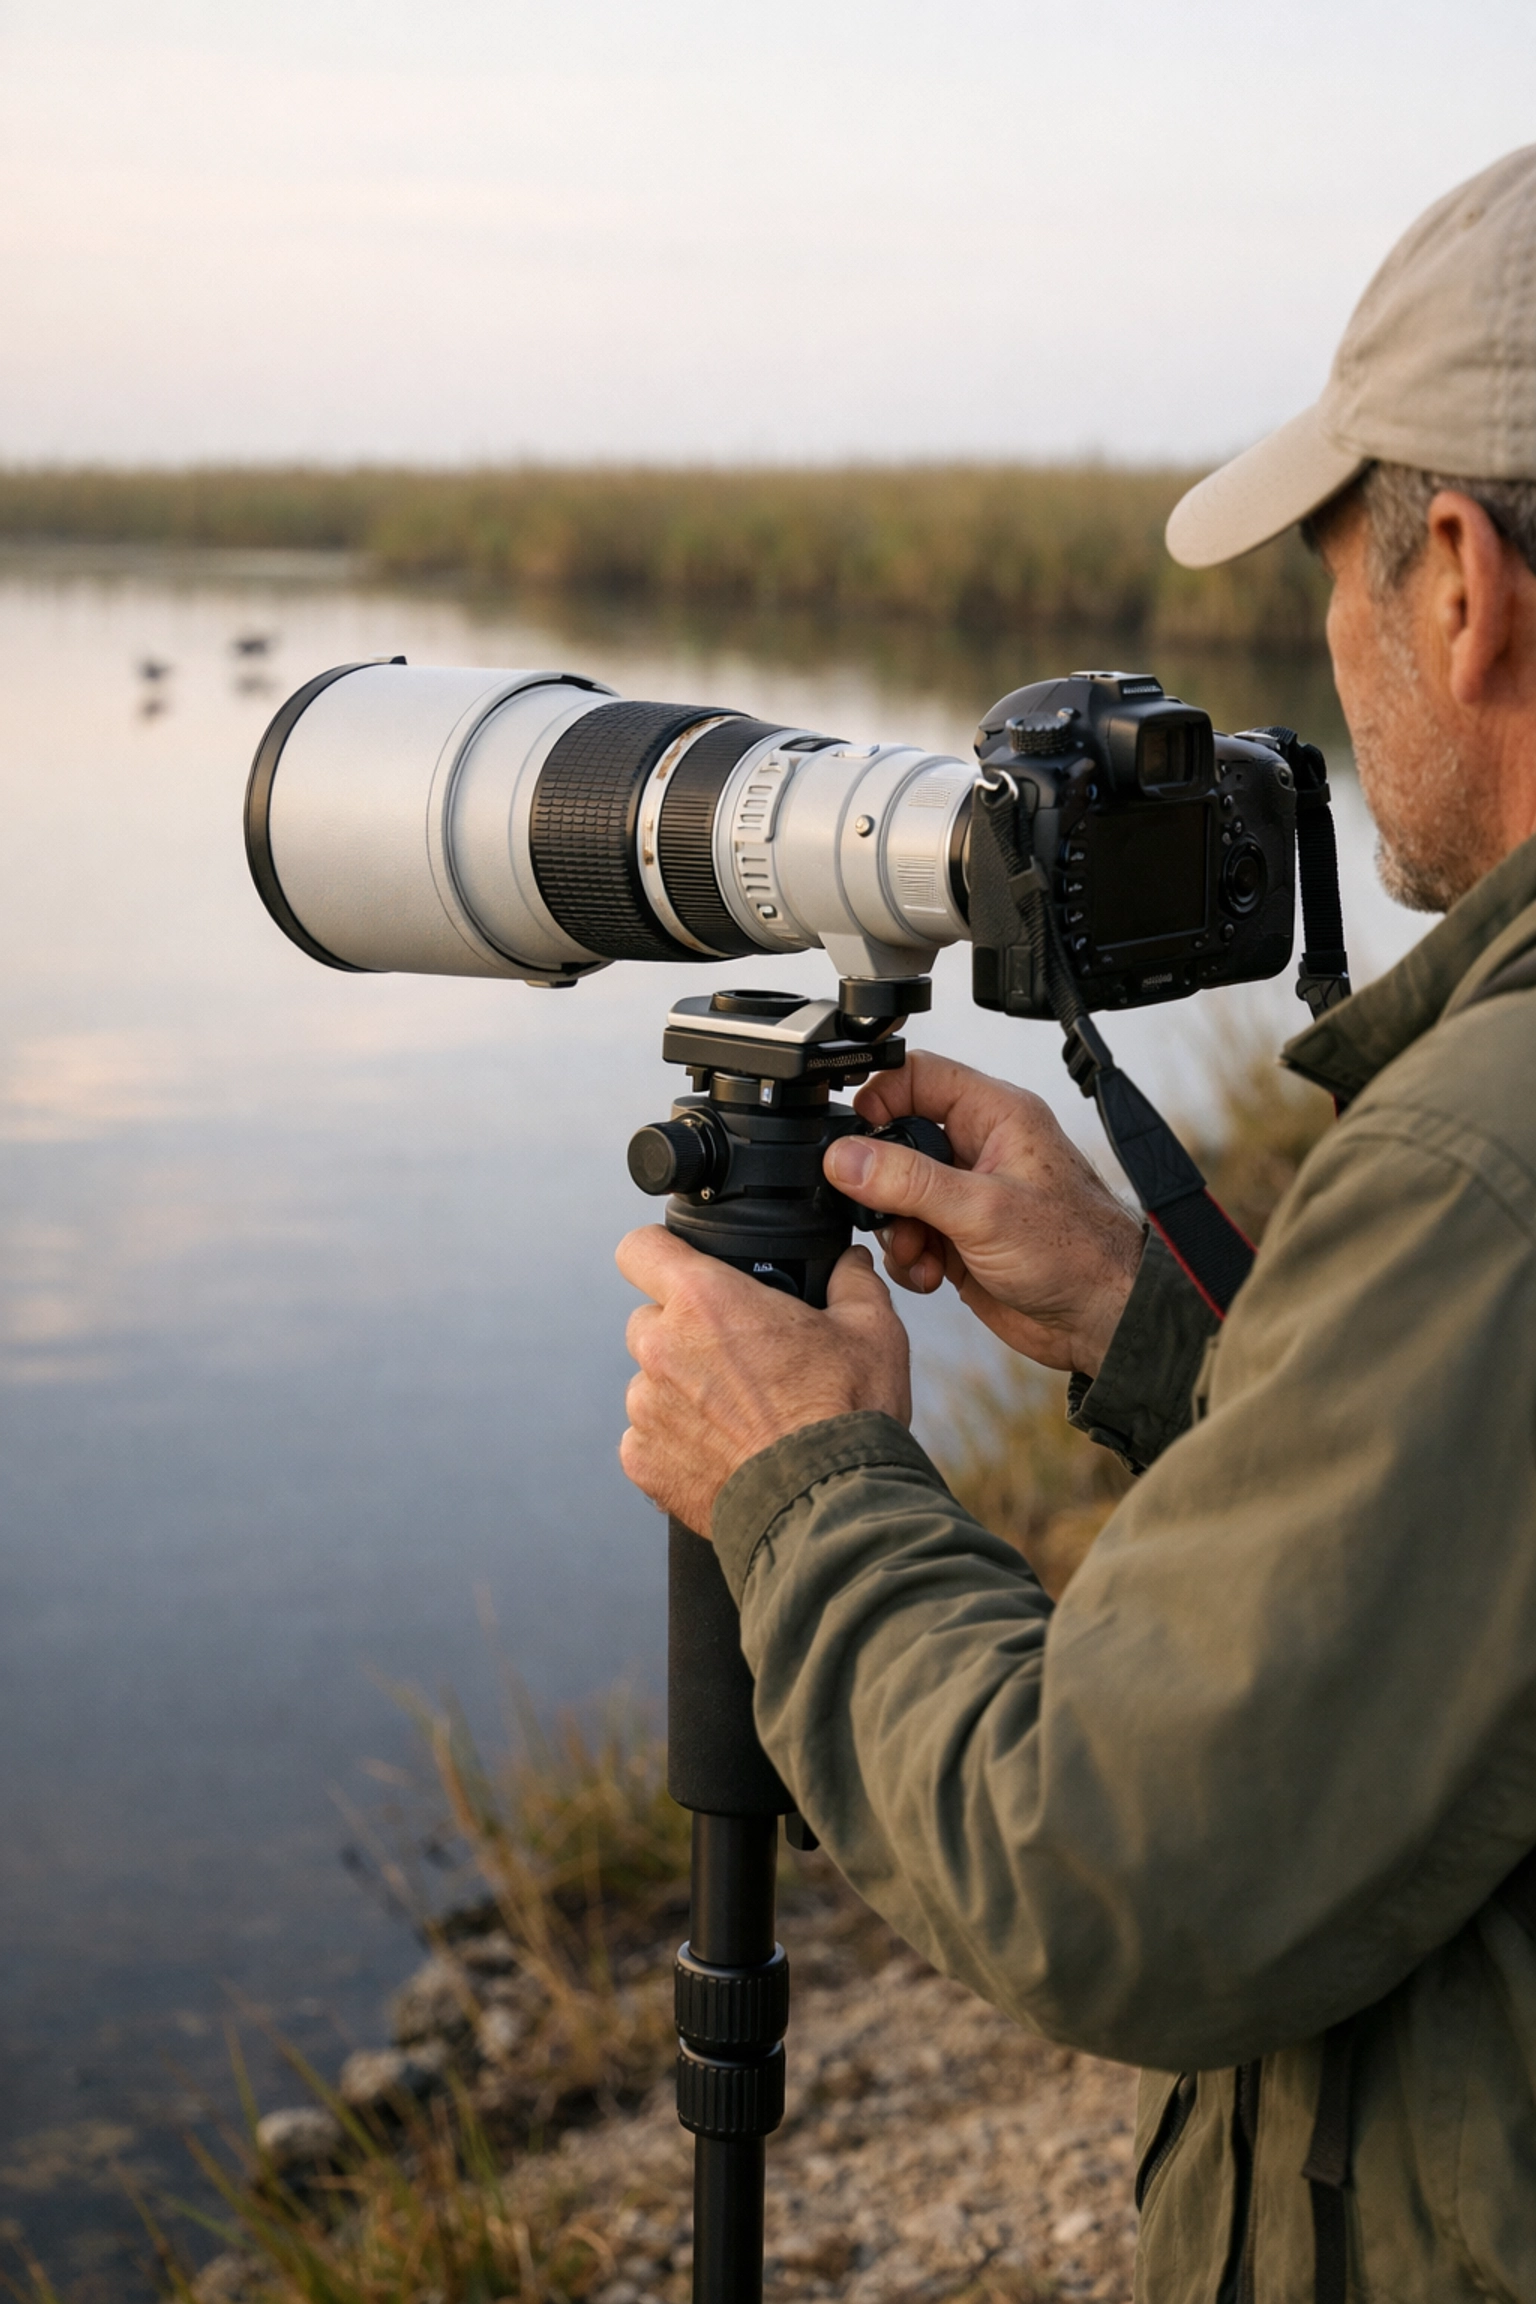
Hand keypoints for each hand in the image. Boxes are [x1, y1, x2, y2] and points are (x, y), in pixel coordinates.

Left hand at [616, 1227, 910, 1533]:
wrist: (828, 1505)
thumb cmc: (847, 1412)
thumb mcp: (871, 1330)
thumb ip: (852, 1281)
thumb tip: (850, 1262)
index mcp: (704, 1300)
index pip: (640, 1249)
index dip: (660, 1254)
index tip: (681, 1270)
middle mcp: (661, 1347)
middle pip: (649, 1320)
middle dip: (684, 1332)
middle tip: (736, 1358)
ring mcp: (646, 1407)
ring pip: (649, 1383)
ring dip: (681, 1391)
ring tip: (738, 1417)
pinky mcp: (643, 1461)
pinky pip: (648, 1438)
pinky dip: (676, 1444)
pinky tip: (724, 1454)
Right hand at [823, 1051, 1141, 1377]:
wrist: (1100, 1319)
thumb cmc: (1075, 1251)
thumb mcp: (982, 1210)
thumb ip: (908, 1181)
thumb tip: (845, 1157)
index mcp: (995, 1115)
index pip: (918, 1077)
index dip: (879, 1099)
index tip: (855, 1141)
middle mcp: (979, 1148)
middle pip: (897, 1140)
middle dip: (881, 1183)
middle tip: (884, 1210)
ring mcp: (966, 1196)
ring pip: (895, 1195)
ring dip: (895, 1229)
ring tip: (918, 1253)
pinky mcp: (958, 1238)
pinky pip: (908, 1236)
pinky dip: (908, 1258)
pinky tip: (931, 1275)